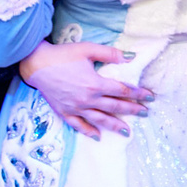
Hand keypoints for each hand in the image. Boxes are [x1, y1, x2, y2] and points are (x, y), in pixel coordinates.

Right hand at [19, 39, 153, 138]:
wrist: (36, 64)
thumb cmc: (63, 55)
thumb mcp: (88, 49)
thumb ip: (110, 54)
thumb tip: (131, 57)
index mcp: (95, 84)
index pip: (122, 90)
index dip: (137, 93)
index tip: (150, 96)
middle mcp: (87, 99)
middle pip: (114, 107)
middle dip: (132, 110)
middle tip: (145, 113)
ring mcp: (75, 108)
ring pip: (99, 120)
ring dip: (114, 125)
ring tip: (127, 131)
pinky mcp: (64, 112)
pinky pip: (79, 125)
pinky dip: (89, 132)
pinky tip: (98, 137)